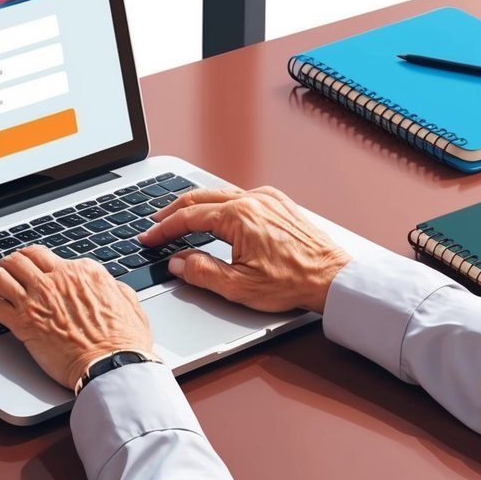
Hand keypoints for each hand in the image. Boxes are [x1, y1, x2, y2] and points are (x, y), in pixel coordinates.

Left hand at [0, 246, 153, 388]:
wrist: (113, 366)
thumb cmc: (124, 342)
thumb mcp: (130, 304)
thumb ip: (115, 289)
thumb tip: (110, 287)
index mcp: (84, 272)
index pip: (51, 258)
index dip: (39, 266)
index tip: (35, 275)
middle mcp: (58, 278)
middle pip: (22, 258)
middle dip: (12, 264)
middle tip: (7, 274)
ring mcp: (38, 298)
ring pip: (2, 273)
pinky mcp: (23, 321)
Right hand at [137, 186, 350, 313]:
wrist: (332, 277)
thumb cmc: (293, 282)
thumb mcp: (239, 286)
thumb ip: (202, 272)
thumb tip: (178, 262)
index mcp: (239, 216)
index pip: (189, 217)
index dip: (163, 228)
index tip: (148, 237)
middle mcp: (253, 199)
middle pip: (201, 197)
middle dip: (174, 210)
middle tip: (156, 222)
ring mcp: (267, 198)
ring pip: (221, 192)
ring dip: (197, 204)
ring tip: (180, 217)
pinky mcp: (279, 202)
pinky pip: (241, 194)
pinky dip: (221, 202)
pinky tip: (216, 213)